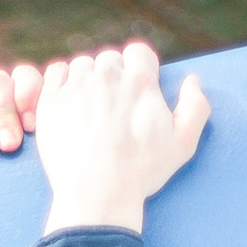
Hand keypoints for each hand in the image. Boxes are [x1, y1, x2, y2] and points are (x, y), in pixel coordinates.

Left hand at [34, 40, 208, 234]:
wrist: (97, 194)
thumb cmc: (141, 172)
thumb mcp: (183, 144)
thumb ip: (196, 107)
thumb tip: (192, 81)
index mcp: (140, 81)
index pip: (138, 51)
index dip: (138, 68)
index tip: (134, 91)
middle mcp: (107, 75)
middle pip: (109, 59)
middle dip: (112, 77)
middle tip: (111, 107)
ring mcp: (77, 86)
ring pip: (82, 65)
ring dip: (86, 80)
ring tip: (89, 110)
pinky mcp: (51, 100)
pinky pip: (55, 72)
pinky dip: (61, 82)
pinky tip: (68, 104)